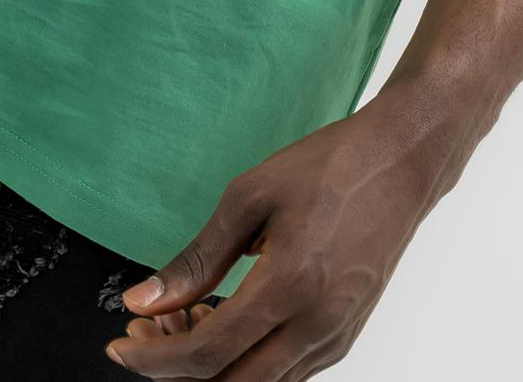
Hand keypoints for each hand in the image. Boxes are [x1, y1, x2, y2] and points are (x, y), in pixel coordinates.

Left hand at [106, 81, 479, 377]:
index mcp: (290, 287)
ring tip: (186, 313)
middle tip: (146, 333)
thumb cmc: (331, 166)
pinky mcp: (344, 336)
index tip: (120, 341)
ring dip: (210, 366)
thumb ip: (197, 258)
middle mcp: (317, 327)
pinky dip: (243, 357)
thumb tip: (143, 301)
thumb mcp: (251, 195)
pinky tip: (224, 314)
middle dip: (174, 371)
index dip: (153, 359)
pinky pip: (282, 372)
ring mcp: (335, 338)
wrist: (402, 160)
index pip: (206, 354)